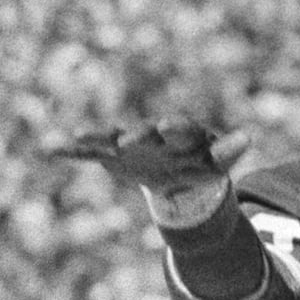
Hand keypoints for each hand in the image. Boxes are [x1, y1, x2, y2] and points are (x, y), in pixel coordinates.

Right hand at [43, 118, 249, 195]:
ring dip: (97, 138)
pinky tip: (51, 148)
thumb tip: (248, 136)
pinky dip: (72, 150)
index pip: (180, 129)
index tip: (166, 126)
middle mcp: (152, 135)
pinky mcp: (111, 155)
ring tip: (79, 135)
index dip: (174, 128)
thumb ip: (228, 152)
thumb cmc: (200, 164)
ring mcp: (129, 144)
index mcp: (181, 136)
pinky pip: (90, 153)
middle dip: (137, 136)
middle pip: (144, 134)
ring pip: (111, 139)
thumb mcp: (216, 163)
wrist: (178, 173)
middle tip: (129, 139)